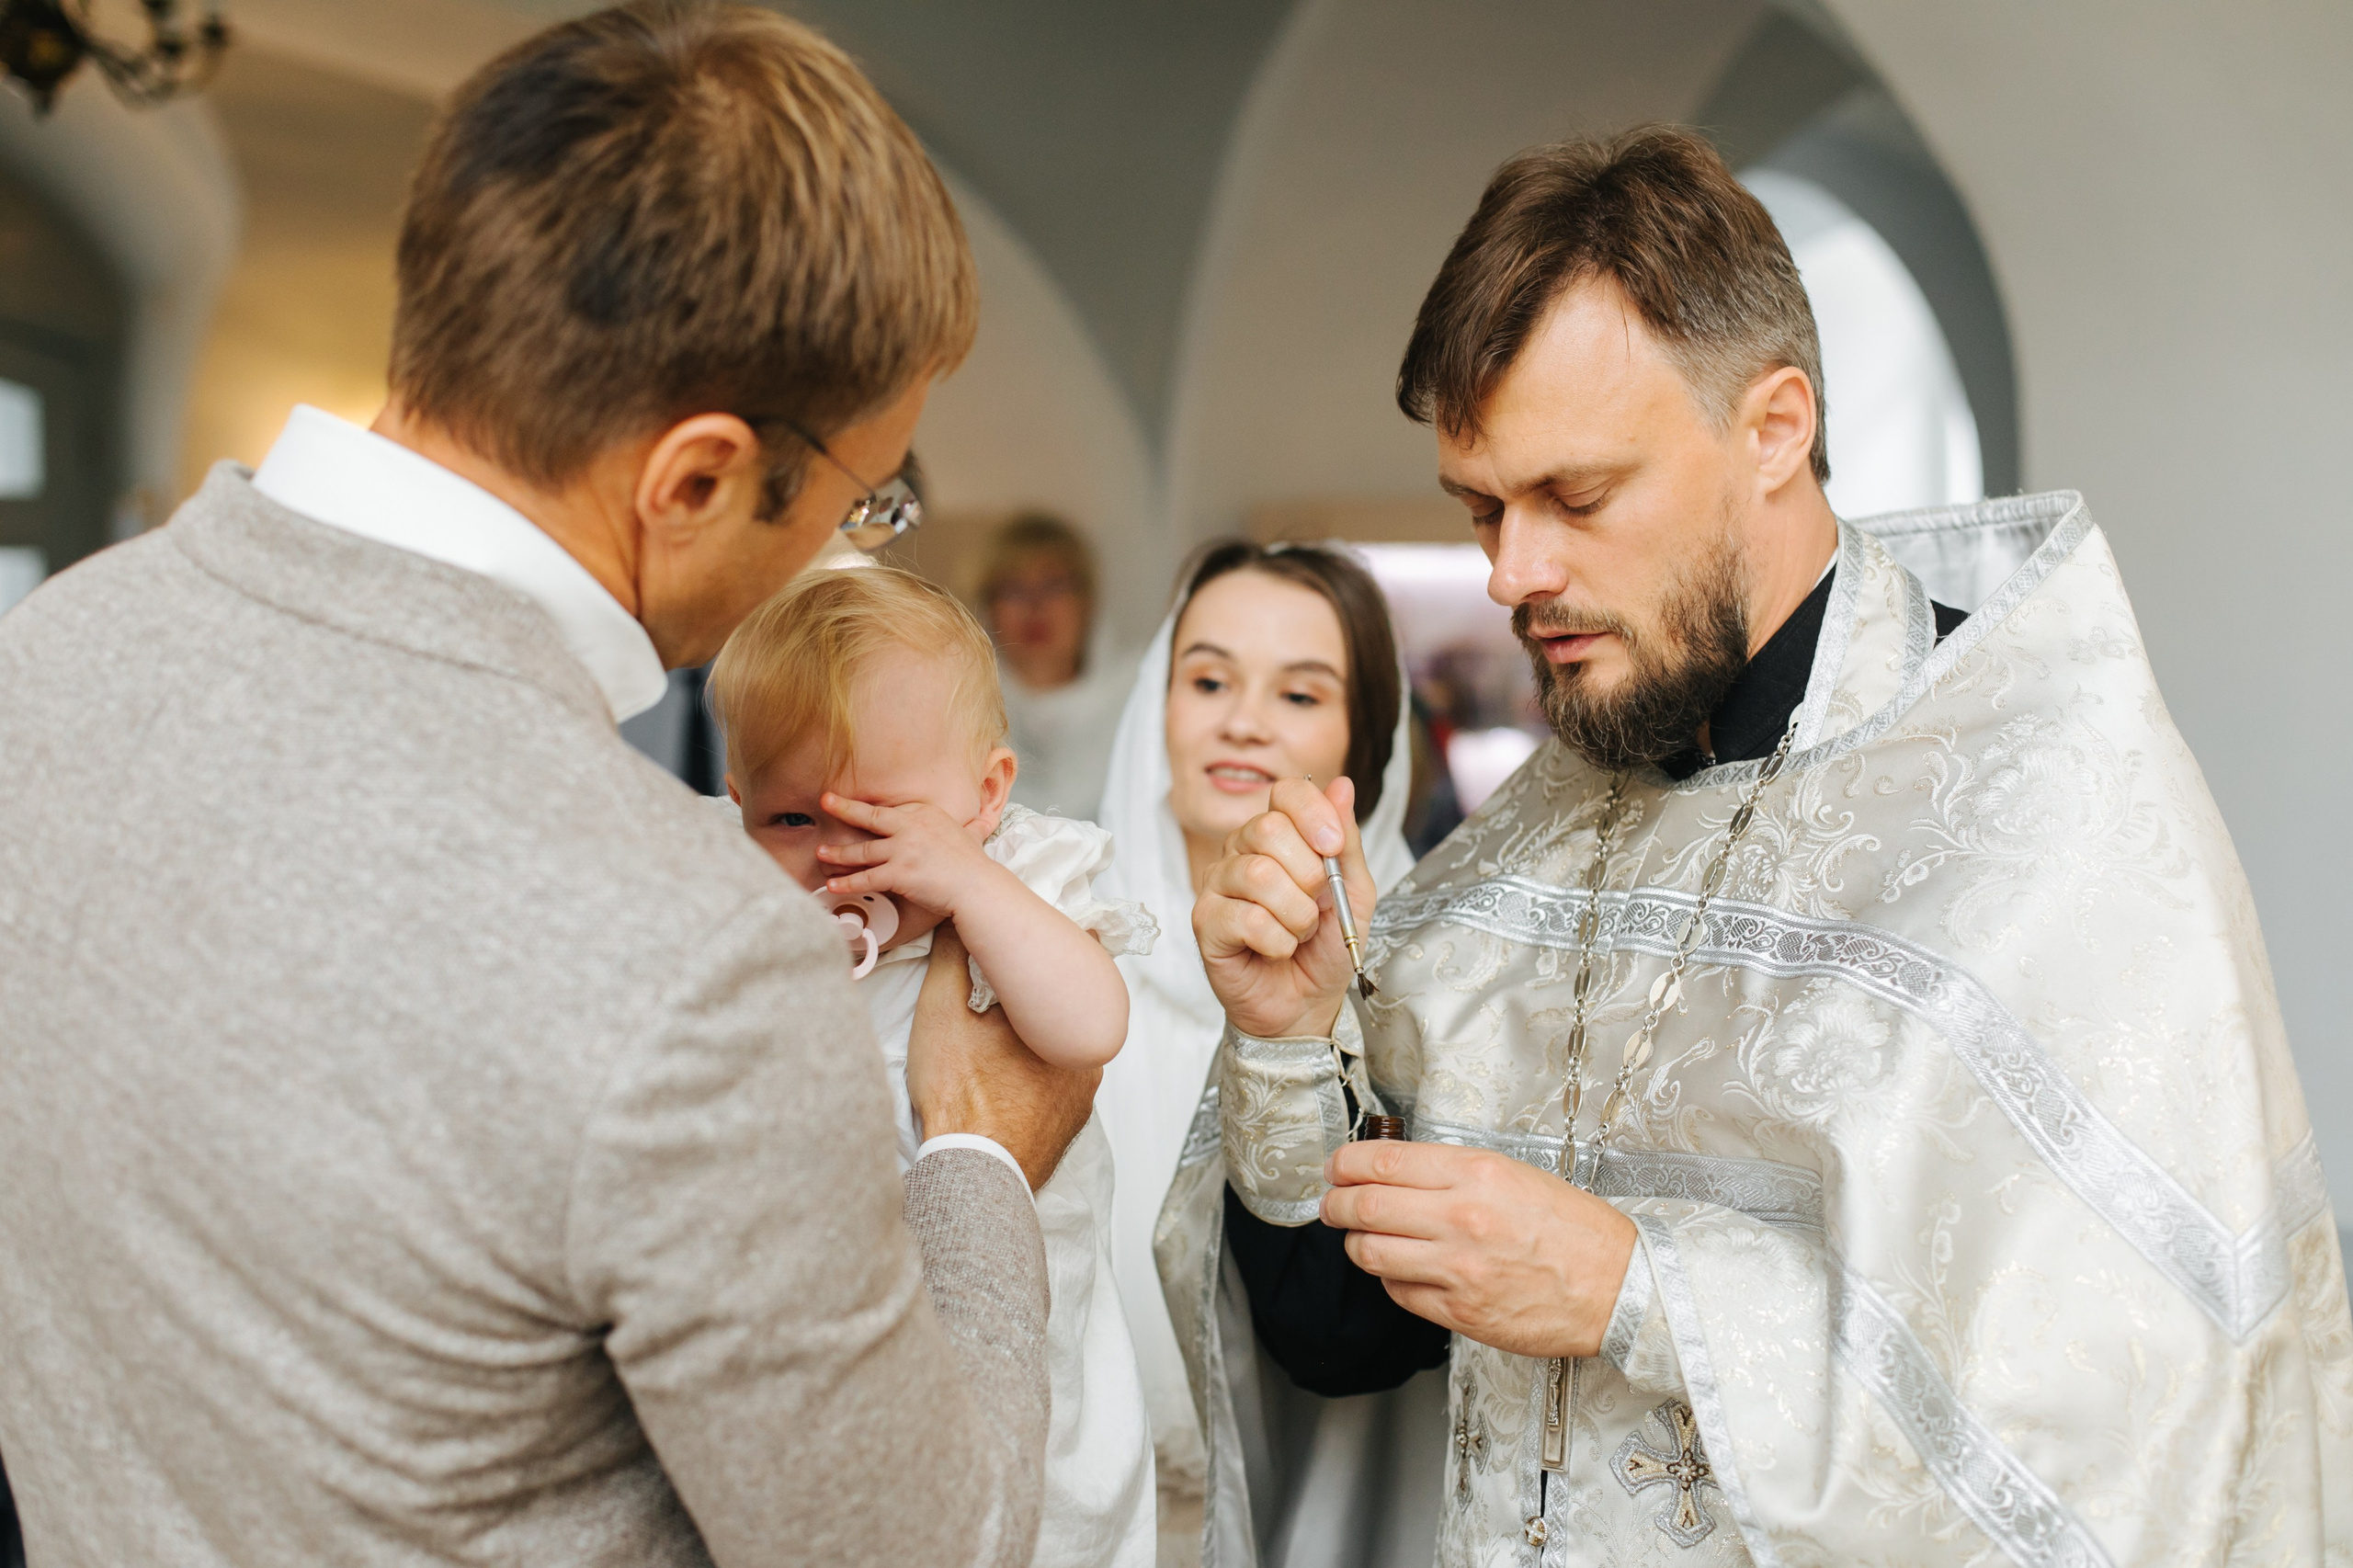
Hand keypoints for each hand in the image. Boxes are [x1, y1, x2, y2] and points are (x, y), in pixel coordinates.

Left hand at [817, 793, 1006, 917]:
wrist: (977, 887)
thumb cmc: (975, 865)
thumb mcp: (973, 834)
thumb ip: (973, 826)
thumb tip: (986, 821)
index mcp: (926, 814)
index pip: (892, 811)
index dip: (872, 813)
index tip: (856, 809)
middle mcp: (911, 827)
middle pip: (871, 817)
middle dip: (844, 808)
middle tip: (826, 802)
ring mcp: (903, 850)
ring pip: (862, 851)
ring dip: (838, 853)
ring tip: (822, 853)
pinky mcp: (899, 873)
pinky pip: (866, 878)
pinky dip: (847, 882)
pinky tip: (832, 885)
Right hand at [905, 924, 1098, 1190]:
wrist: (973, 1175)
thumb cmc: (961, 1095)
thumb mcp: (942, 1012)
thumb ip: (953, 957)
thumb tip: (958, 921)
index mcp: (1069, 1022)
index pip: (1057, 971)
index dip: (1032, 957)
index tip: (1011, 950)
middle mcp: (1088, 1057)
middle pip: (1059, 1013)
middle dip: (1030, 1002)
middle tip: (993, 995)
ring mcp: (1081, 1097)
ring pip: (1056, 1052)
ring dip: (1031, 1044)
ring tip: (994, 1041)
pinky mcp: (1067, 1127)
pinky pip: (1053, 1087)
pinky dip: (1032, 1080)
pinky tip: (1003, 1080)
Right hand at [1192, 776, 1372, 1039]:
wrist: (1308, 1003)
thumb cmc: (1326, 947)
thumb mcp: (1354, 891)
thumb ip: (1347, 841)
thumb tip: (1342, 785)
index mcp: (1277, 835)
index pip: (1286, 793)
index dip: (1313, 814)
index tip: (1334, 847)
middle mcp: (1240, 851)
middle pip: (1269, 829)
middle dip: (1309, 875)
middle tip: (1315, 906)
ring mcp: (1217, 885)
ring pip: (1259, 875)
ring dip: (1296, 914)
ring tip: (1298, 934)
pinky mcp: (1205, 922)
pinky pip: (1246, 918)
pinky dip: (1277, 941)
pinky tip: (1276, 951)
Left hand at [1319, 1140, 1636, 1358]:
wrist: (1619, 1286)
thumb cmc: (1575, 1230)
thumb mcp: (1516, 1175)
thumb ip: (1455, 1173)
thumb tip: (1398, 1172)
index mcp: (1476, 1175)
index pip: (1384, 1161)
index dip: (1345, 1164)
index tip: (1335, 1168)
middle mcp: (1462, 1219)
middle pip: (1366, 1207)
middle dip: (1335, 1204)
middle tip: (1330, 1203)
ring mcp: (1458, 1269)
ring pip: (1372, 1253)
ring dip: (1355, 1244)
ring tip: (1358, 1238)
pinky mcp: (1461, 1312)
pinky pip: (1400, 1293)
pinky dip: (1389, 1279)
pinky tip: (1399, 1270)